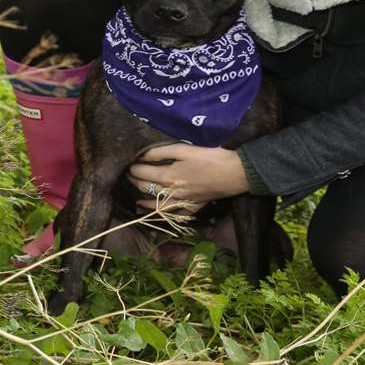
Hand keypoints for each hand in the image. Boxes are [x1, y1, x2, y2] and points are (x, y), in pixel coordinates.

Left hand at [128, 144, 249, 210]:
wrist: (236, 172)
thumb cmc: (210, 157)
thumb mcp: (183, 149)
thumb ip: (160, 152)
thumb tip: (141, 155)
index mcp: (167, 176)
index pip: (142, 173)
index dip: (132, 168)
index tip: (128, 163)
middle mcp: (172, 192)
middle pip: (147, 188)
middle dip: (135, 181)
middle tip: (129, 175)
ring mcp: (184, 202)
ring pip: (159, 206)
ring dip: (146, 202)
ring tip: (137, 199)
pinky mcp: (195, 206)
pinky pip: (178, 214)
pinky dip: (168, 214)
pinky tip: (162, 213)